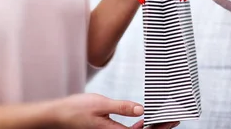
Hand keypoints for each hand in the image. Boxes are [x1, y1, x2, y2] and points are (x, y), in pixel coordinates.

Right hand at [51, 93, 178, 128]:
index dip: (159, 128)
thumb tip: (141, 111)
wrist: (56, 115)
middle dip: (159, 127)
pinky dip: (139, 125)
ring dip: (151, 126)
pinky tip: (145, 117)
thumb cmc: (75, 109)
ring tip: (164, 116)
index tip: (172, 120)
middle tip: (174, 118)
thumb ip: (121, 107)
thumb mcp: (100, 104)